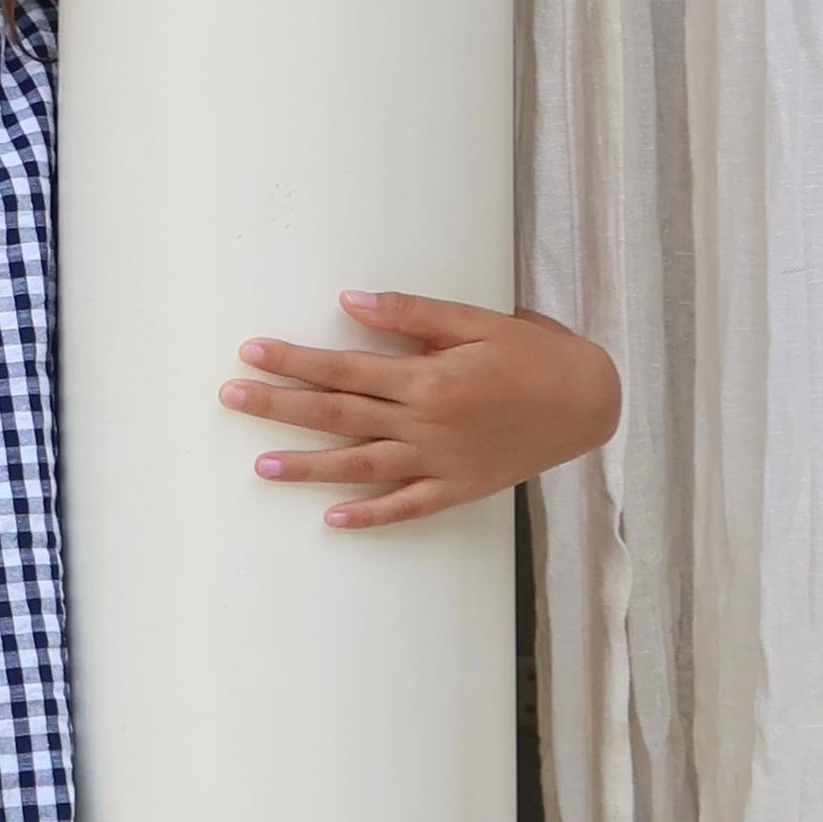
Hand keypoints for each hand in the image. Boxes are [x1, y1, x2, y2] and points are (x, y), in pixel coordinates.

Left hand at [220, 291, 620, 531]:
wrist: (592, 402)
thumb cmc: (534, 353)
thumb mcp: (477, 321)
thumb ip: (411, 314)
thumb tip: (348, 300)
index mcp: (428, 379)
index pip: (343, 368)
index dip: (293, 360)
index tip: (250, 352)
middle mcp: (427, 424)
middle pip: (338, 415)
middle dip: (279, 407)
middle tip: (230, 398)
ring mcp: (441, 462)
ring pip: (361, 466)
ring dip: (308, 468)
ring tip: (260, 466)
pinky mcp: (460, 488)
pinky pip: (408, 507)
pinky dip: (371, 516)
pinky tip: (332, 521)